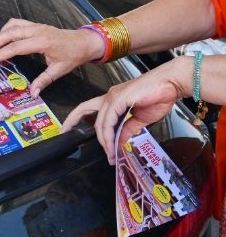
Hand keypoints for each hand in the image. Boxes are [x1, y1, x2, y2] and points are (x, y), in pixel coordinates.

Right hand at [0, 19, 104, 95]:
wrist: (84, 41)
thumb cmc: (73, 56)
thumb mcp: (59, 70)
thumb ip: (43, 81)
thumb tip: (32, 94)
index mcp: (43, 42)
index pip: (16, 47)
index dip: (0, 54)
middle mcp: (37, 31)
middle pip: (9, 34)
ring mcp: (36, 26)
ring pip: (11, 26)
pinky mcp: (35, 25)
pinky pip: (17, 23)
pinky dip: (6, 29)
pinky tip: (2, 38)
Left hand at [61, 60, 184, 164]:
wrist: (172, 83)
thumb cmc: (159, 95)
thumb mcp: (140, 119)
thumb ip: (128, 129)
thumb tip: (120, 142)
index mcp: (113, 100)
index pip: (90, 109)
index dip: (77, 118)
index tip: (68, 129)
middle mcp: (110, 97)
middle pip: (84, 109)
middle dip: (72, 121)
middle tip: (63, 133)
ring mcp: (113, 97)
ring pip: (100, 121)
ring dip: (103, 140)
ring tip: (109, 153)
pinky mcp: (119, 98)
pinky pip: (109, 120)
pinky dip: (109, 134)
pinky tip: (112, 143)